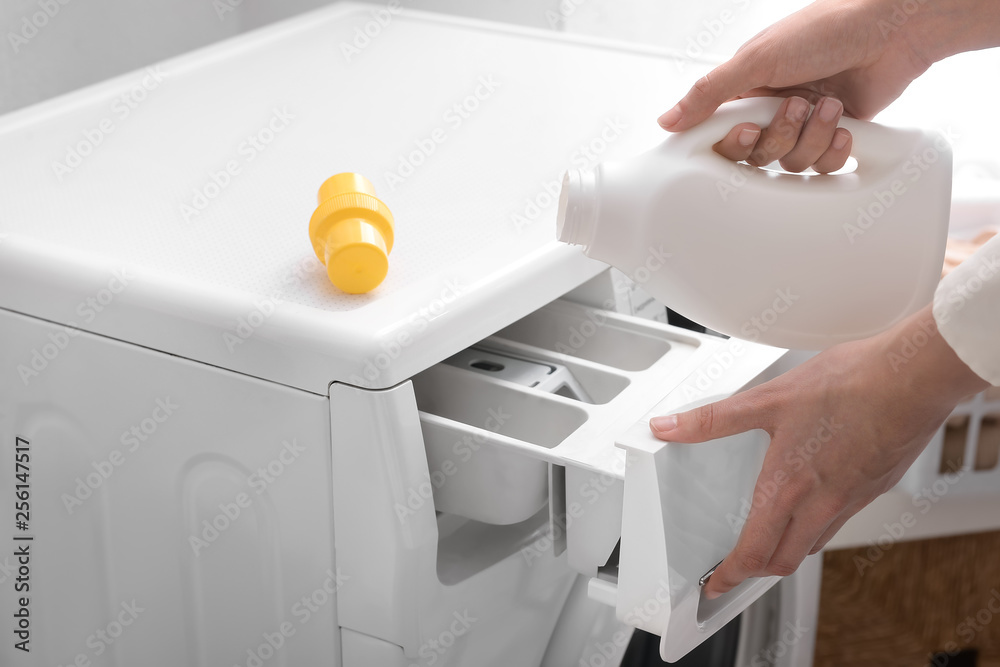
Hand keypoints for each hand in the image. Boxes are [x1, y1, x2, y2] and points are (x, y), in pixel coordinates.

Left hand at [649, 304, 987, 598]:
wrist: (911, 378)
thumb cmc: (848, 385)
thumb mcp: (767, 399)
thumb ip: (712, 419)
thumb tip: (669, 427)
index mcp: (789, 486)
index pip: (754, 551)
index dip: (731, 575)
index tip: (716, 584)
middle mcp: (822, 503)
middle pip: (783, 560)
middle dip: (755, 571)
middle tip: (736, 568)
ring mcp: (851, 499)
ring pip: (813, 543)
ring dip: (787, 551)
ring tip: (768, 540)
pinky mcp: (873, 488)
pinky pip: (838, 522)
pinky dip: (816, 528)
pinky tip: (811, 504)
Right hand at [658, 0, 934, 171]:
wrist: (893, 31)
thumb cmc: (826, 30)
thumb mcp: (757, 58)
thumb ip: (709, 92)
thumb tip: (667, 121)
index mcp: (746, 90)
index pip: (721, 135)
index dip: (734, 142)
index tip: (748, 131)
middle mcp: (771, 110)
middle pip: (756, 155)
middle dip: (779, 135)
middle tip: (796, 106)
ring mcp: (804, 125)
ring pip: (789, 164)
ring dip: (812, 136)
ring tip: (828, 104)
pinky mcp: (834, 137)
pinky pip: (822, 167)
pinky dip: (834, 149)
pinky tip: (844, 124)